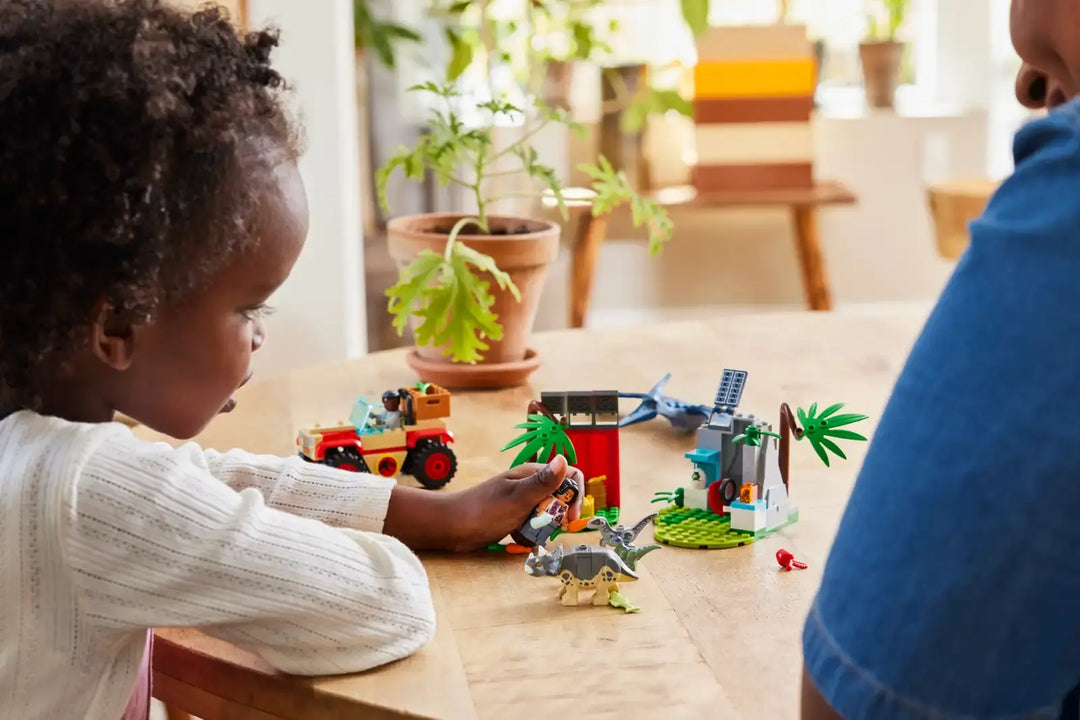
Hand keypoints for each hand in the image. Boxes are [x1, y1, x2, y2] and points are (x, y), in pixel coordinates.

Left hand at [455, 455, 583, 551]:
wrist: (452, 527)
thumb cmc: (482, 510)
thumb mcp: (517, 498)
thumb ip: (542, 482)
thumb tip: (564, 460)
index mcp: (532, 475)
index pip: (569, 476)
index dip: (575, 496)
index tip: (569, 516)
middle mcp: (530, 486)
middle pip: (560, 498)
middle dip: (559, 516)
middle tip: (550, 529)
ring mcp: (522, 501)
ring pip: (548, 514)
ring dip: (544, 528)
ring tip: (529, 535)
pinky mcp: (515, 517)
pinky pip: (533, 525)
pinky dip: (530, 535)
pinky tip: (518, 539)